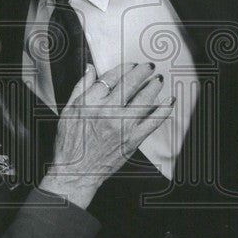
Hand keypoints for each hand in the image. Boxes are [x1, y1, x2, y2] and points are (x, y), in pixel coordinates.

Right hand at [41, 63, 173, 208]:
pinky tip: (169, 101)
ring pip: (144, 99)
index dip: (125, 67)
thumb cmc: (70, 144)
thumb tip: (90, 69)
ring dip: (154, 86)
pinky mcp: (132, 139)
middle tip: (150, 66)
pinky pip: (153, 121)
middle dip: (143, 71)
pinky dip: (163, 109)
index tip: (131, 65)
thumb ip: (80, 87)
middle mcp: (107, 110)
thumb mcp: (68, 110)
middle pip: (130, 83)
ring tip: (159, 80)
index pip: (111, 77)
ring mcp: (121, 125)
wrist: (75, 172)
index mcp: (90, 101)